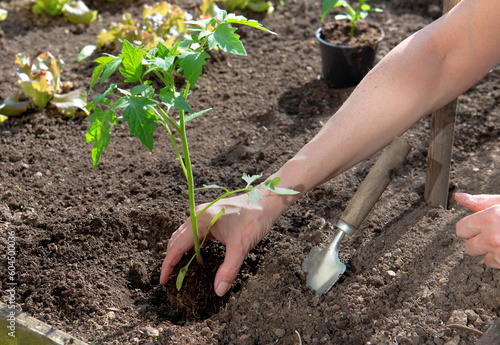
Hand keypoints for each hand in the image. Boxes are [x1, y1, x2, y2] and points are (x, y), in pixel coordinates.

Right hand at [159, 193, 281, 295]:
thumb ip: (229, 269)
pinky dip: (188, 245)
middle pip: (176, 240)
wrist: (267, 200)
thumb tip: (219, 291)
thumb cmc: (255, 218)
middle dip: (171, 259)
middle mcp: (197, 214)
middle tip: (169, 279)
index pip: (177, 245)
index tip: (163, 281)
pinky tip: (193, 256)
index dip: (168, 265)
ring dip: (178, 252)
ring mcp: (203, 214)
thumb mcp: (242, 246)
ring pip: (183, 235)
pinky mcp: (210, 216)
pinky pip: (193, 232)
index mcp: (200, 219)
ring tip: (177, 270)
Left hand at [455, 193, 499, 267]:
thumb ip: (481, 202)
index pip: (461, 229)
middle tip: (496, 233)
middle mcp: (493, 238)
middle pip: (469, 247)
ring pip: (483, 258)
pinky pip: (496, 264)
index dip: (470, 228)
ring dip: (492, 252)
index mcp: (491, 218)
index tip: (482, 225)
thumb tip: (459, 197)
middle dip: (479, 242)